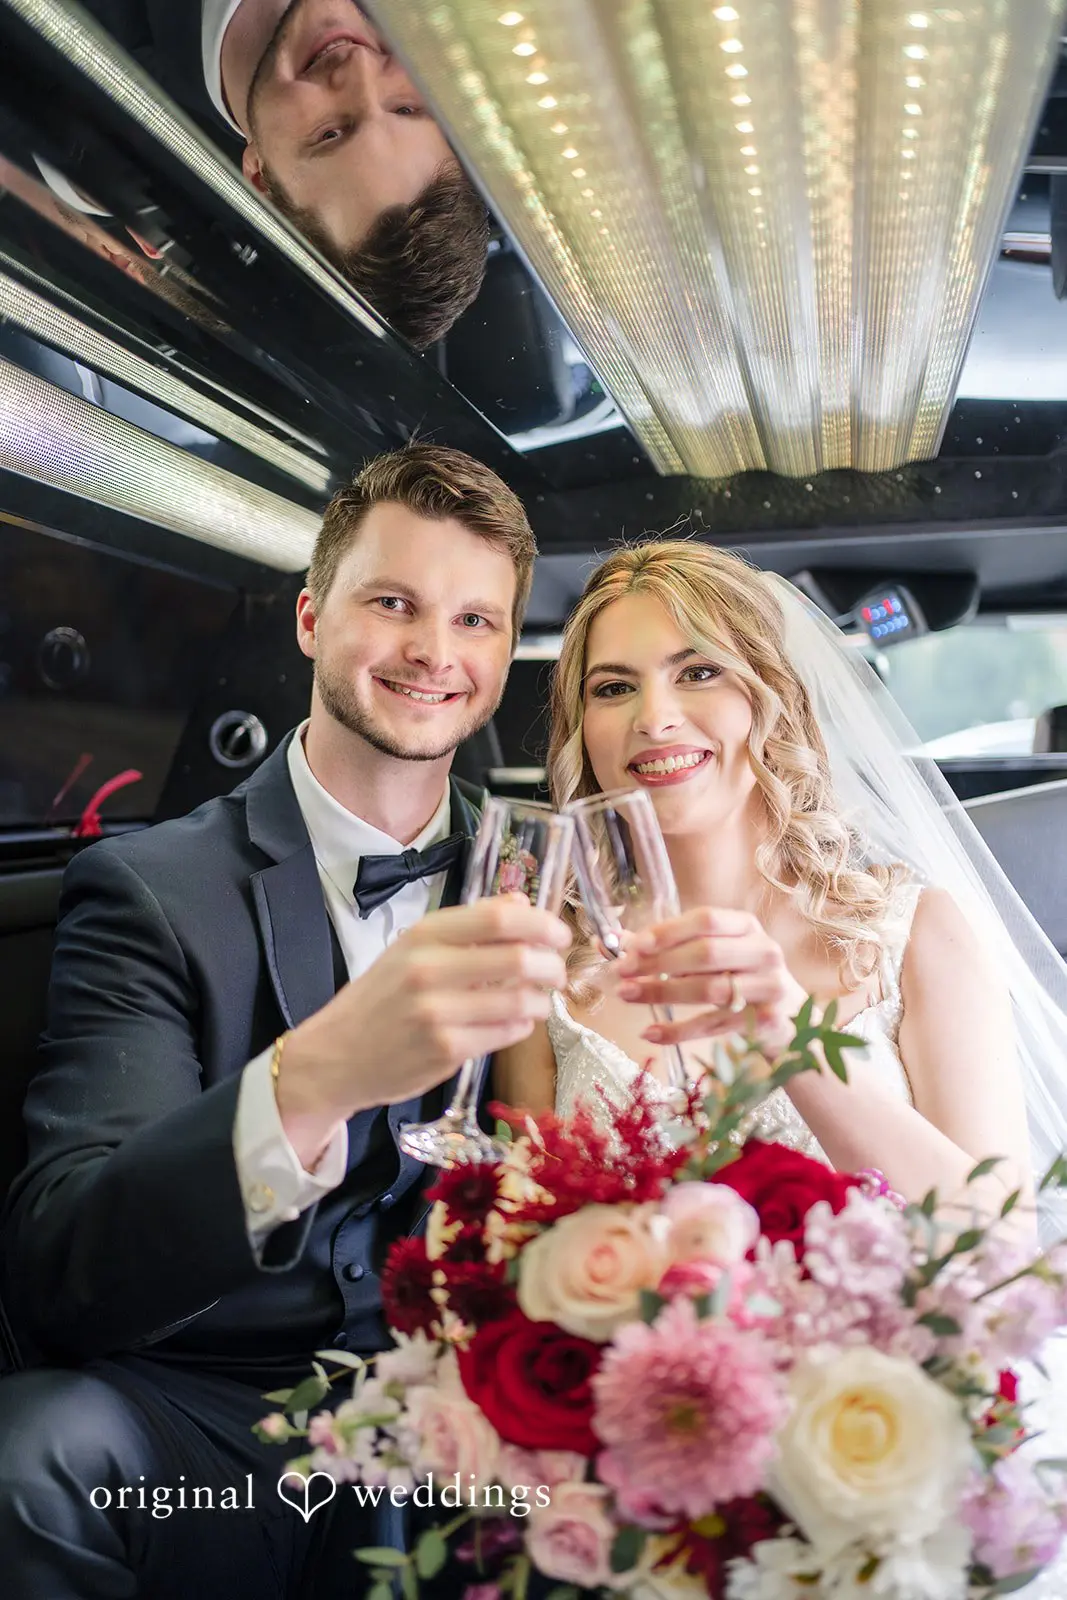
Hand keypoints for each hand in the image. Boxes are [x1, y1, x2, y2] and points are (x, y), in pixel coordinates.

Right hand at [277, 898, 569, 1155]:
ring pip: (520, 1002)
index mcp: (423, 935)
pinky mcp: (446, 1051)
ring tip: (537, 1001)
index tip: (560, 933)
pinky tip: (513, 1023)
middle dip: (552, 965)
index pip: (498, 919)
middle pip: (519, 959)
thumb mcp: (414, 949)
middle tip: (557, 971)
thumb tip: (522, 905)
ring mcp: (437, 1013)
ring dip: (541, 1001)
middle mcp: (429, 970)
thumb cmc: (381, 998)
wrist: (335, 1055)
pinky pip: (506, 1034)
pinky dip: (521, 1027)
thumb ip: (469, 926)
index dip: (541, 924)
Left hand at [614, 906, 807, 1058]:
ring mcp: (768, 986)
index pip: (706, 920)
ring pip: (710, 989)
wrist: (789, 1017)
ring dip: (663, 993)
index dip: (668, 931)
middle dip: (659, 963)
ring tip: (628, 995)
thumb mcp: (714, 954)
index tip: (633, 945)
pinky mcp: (766, 1021)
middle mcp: (763, 951)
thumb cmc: (740, 977)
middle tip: (622, 973)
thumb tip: (615, 941)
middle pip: (706, 953)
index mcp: (747, 926)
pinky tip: (650, 1032)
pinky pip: (714, 1026)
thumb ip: (669, 945)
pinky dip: (678, 1030)